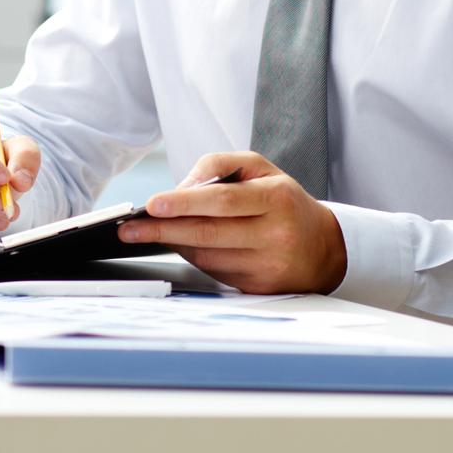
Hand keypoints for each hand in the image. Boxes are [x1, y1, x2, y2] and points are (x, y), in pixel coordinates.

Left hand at [116, 151, 346, 294]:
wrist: (322, 247)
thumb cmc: (284, 202)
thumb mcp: (261, 168)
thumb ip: (219, 165)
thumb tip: (183, 185)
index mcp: (277, 198)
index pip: (224, 201)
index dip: (185, 203)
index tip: (153, 204)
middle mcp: (275, 234)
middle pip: (209, 233)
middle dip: (163, 230)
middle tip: (130, 229)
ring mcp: (267, 265)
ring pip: (207, 256)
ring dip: (173, 244)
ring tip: (148, 232)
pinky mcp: (259, 287)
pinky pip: (214, 272)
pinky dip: (192, 257)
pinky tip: (180, 245)